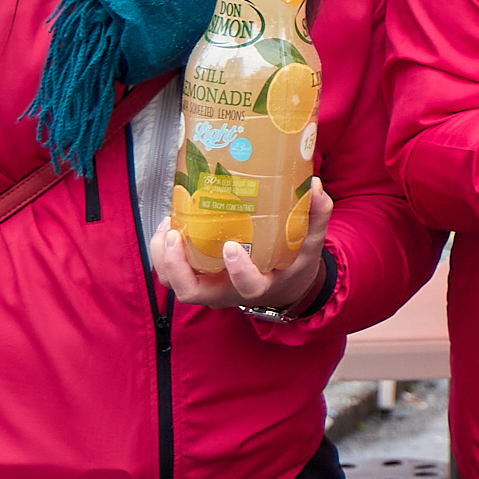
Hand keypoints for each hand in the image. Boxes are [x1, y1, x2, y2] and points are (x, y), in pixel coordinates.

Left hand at [153, 180, 337, 311]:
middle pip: (192, 293)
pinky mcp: (197, 278)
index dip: (237, 271)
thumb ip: (315, 217)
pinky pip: (170, 272)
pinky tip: (169, 224)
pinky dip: (163, 251)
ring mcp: (209, 287)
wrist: (282, 286)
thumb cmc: (293, 264)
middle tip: (177, 235)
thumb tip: (316, 185)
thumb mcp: (309, 245)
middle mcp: (228, 291)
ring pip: (174, 283)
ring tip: (168, 225)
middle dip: (178, 267)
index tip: (231, 246)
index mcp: (260, 286)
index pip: (247, 287)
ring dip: (163, 257)